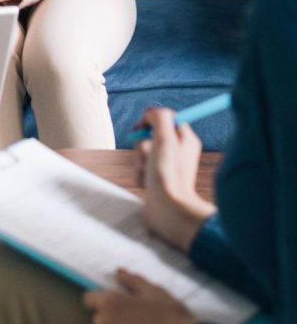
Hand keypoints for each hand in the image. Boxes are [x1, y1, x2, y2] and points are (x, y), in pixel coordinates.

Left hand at [83, 269, 197, 323]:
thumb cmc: (170, 315)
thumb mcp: (153, 291)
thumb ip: (132, 280)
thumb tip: (118, 272)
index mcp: (109, 302)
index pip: (88, 299)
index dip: (100, 300)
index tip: (116, 304)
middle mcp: (102, 323)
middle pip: (98, 318)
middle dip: (110, 318)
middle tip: (133, 321)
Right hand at [135, 107, 215, 250]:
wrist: (168, 210)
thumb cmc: (168, 174)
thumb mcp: (165, 137)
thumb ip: (159, 117)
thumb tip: (150, 113)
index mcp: (185, 139)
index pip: (165, 119)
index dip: (151, 120)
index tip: (142, 126)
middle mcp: (178, 152)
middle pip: (149, 136)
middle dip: (142, 146)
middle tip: (149, 157)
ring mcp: (166, 167)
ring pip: (142, 153)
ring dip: (139, 162)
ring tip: (147, 175)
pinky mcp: (156, 180)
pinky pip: (140, 169)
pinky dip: (139, 175)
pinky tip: (146, 184)